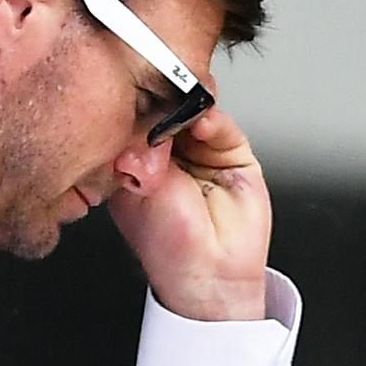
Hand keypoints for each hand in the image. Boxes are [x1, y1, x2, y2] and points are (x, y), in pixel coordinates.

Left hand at [108, 106, 271, 321]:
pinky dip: (212, 119)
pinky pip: (222, 127)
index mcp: (137, 162)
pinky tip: (201, 122)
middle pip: (167, 110)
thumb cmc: (166, 243)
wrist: (208, 272)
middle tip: (159, 96)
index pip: (136, 120)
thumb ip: (143, 142)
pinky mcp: (232, 155)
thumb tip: (147, 106)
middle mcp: (170, 156)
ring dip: (188, 107)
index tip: (133, 93)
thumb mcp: (138, 184)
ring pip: (195, 113)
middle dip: (164, 101)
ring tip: (180, 114)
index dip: (136, 107)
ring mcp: (201, 153)